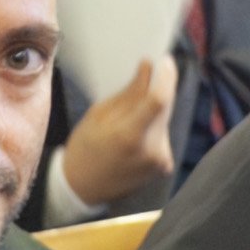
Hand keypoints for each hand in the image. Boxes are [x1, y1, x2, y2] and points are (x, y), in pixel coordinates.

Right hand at [60, 53, 180, 207]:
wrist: (84, 189)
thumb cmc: (84, 149)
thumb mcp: (98, 115)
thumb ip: (128, 93)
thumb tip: (148, 69)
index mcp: (129, 136)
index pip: (159, 99)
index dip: (166, 76)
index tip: (164, 60)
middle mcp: (151, 150)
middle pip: (166, 107)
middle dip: (159, 88)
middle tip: (148, 76)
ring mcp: (161, 160)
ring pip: (165, 119)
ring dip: (154, 110)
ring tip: (132, 114)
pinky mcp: (165, 165)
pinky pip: (163, 134)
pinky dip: (153, 127)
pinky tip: (136, 133)